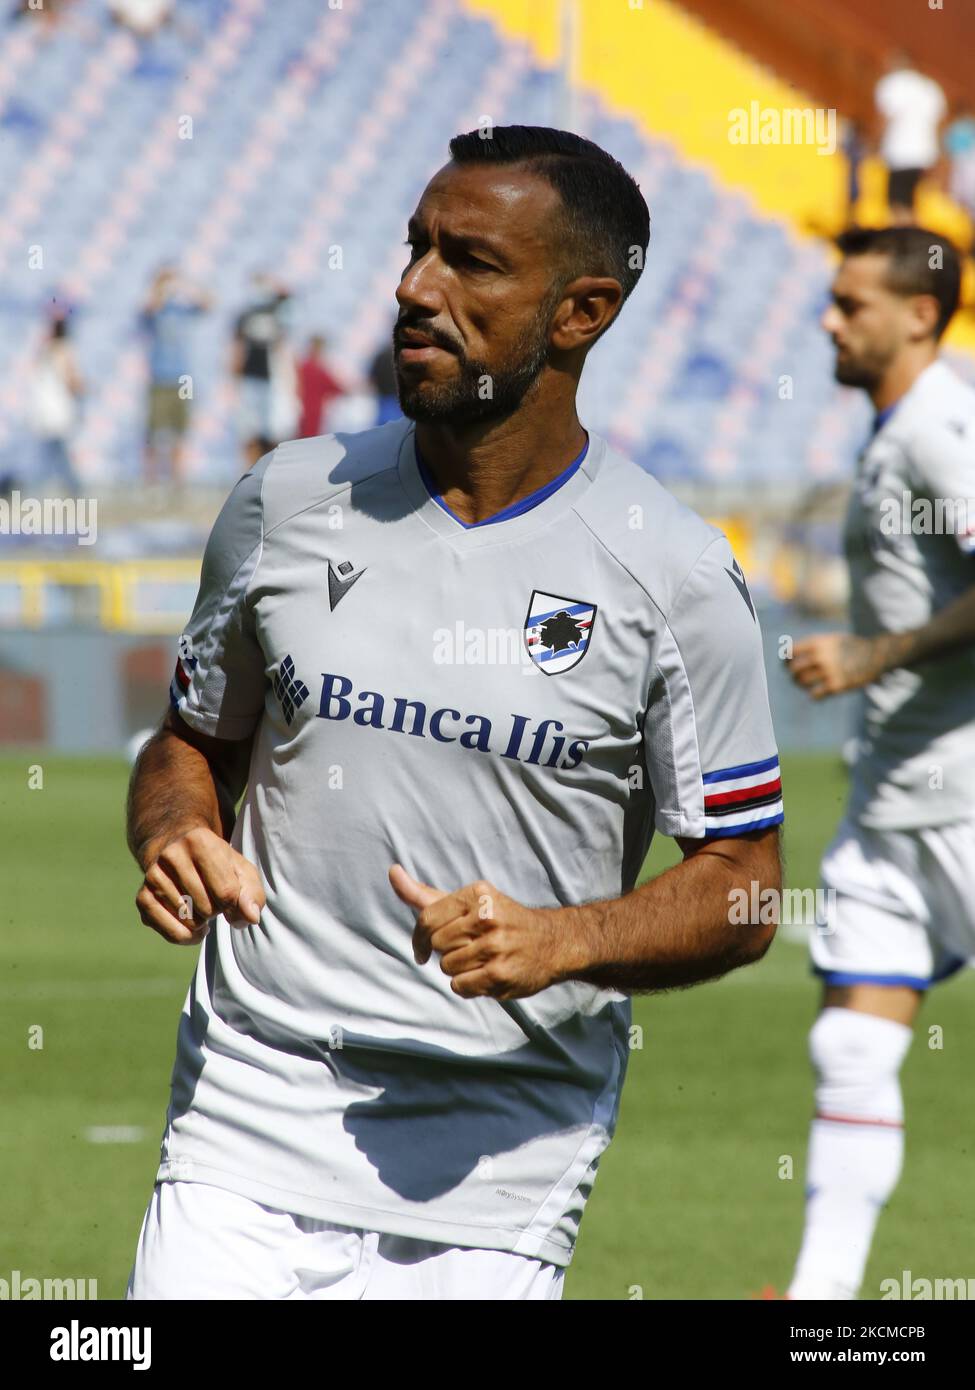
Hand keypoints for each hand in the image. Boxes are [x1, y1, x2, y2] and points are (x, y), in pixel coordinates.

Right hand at [136, 826, 265, 945]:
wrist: (177, 848)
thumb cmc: (218, 863)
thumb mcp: (242, 870)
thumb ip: (252, 893)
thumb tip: (250, 917)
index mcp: (200, 841)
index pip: (226, 892)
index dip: (235, 904)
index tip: (234, 900)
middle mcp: (171, 856)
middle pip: (207, 909)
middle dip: (217, 910)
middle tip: (213, 897)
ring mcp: (153, 877)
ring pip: (190, 922)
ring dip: (202, 922)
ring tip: (201, 904)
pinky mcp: (142, 897)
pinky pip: (171, 933)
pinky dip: (187, 936)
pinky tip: (192, 923)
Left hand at [388, 865, 568, 999]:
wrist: (552, 943)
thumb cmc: (501, 921)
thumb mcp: (467, 902)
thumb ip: (425, 894)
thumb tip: (392, 872)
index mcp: (477, 894)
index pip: (427, 919)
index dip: (419, 938)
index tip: (422, 950)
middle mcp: (487, 916)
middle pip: (436, 944)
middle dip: (447, 951)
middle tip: (469, 948)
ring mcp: (495, 946)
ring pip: (447, 966)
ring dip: (458, 969)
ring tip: (482, 960)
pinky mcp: (500, 974)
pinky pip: (459, 986)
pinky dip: (467, 985)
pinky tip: (487, 975)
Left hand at [787, 632, 894, 699]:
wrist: (876, 655)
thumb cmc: (850, 647)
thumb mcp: (831, 640)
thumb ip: (813, 647)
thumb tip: (788, 656)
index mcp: (818, 642)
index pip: (790, 652)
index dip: (786, 660)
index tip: (788, 665)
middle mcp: (821, 656)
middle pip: (793, 669)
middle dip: (793, 675)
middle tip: (797, 678)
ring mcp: (829, 671)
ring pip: (802, 682)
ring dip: (801, 685)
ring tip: (806, 685)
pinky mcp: (837, 685)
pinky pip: (815, 695)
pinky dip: (814, 695)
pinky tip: (818, 693)